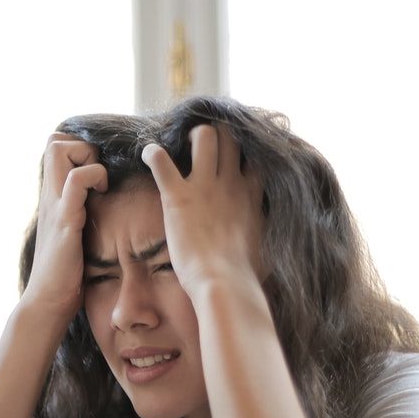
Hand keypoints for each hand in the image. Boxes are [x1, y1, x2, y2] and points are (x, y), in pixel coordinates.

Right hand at [22, 132, 107, 322]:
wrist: (47, 302)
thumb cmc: (64, 275)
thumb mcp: (71, 236)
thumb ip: (78, 216)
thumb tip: (100, 209)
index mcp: (52, 198)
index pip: (55, 147)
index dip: (78, 148)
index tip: (97, 172)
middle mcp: (49, 196)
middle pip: (54, 140)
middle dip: (82, 146)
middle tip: (99, 174)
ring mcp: (55, 206)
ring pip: (59, 150)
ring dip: (87, 157)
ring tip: (100, 184)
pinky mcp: (65, 220)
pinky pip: (75, 181)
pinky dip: (93, 177)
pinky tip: (102, 195)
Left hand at [141, 124, 263, 298]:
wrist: (224, 283)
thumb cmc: (245, 275)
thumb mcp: (266, 246)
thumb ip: (265, 231)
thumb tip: (271, 239)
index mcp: (251, 195)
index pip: (255, 156)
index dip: (245, 150)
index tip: (234, 155)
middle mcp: (230, 183)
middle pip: (230, 136)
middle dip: (218, 134)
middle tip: (203, 145)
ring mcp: (204, 186)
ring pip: (204, 135)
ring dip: (190, 136)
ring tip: (181, 145)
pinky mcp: (178, 196)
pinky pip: (160, 160)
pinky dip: (152, 153)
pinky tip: (148, 154)